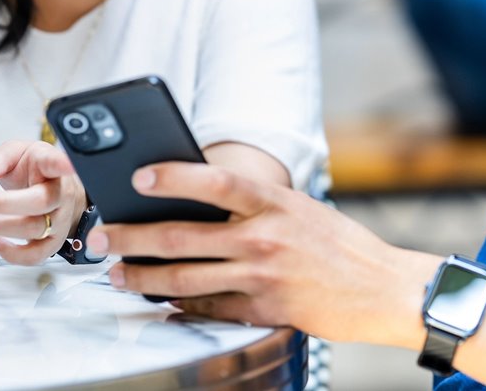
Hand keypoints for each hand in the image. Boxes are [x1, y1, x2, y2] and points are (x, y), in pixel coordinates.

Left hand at [0, 140, 87, 264]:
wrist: (56, 190)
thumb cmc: (35, 170)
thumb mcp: (16, 153)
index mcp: (52, 165)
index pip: (57, 163)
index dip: (63, 165)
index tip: (66, 165)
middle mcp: (62, 193)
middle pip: (40, 202)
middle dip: (2, 204)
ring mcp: (60, 219)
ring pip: (34, 229)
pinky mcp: (53, 241)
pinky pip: (36, 255)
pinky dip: (12, 254)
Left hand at [87, 162, 435, 346]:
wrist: (384, 288)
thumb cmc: (341, 245)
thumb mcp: (301, 209)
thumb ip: (256, 207)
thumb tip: (198, 203)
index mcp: (275, 203)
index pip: (215, 180)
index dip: (173, 176)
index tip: (137, 176)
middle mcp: (264, 237)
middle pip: (182, 234)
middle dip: (131, 236)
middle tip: (100, 238)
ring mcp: (262, 276)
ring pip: (184, 277)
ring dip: (142, 277)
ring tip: (117, 274)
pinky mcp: (264, 310)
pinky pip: (209, 307)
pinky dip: (181, 304)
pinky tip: (162, 301)